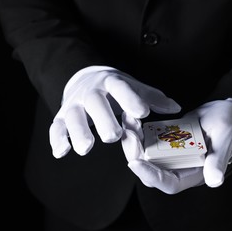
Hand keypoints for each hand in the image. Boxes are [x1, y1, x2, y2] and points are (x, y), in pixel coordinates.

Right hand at [49, 66, 180, 157]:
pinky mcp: (61, 116)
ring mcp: (74, 104)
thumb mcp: (134, 87)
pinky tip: (61, 152)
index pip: (121, 88)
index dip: (131, 99)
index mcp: (111, 83)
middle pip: (95, 103)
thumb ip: (153, 98)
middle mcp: (91, 92)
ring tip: (86, 149)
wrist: (85, 78)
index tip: (142, 112)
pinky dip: (57, 139)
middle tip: (114, 136)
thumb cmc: (115, 88)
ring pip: (73, 116)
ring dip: (78, 132)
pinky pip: (56, 127)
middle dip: (103, 119)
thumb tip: (175, 108)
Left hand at [121, 98, 231, 193]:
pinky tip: (133, 116)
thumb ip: (218, 160)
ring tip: (128, 120)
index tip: (136, 162)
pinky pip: (148, 140)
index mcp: (194, 174)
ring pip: (145, 154)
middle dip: (135, 154)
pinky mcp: (165, 141)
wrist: (226, 110)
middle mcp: (179, 167)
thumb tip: (215, 181)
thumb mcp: (225, 139)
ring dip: (133, 140)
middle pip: (150, 170)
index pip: (169, 183)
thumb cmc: (230, 125)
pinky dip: (139, 130)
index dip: (152, 176)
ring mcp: (171, 154)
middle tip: (128, 134)